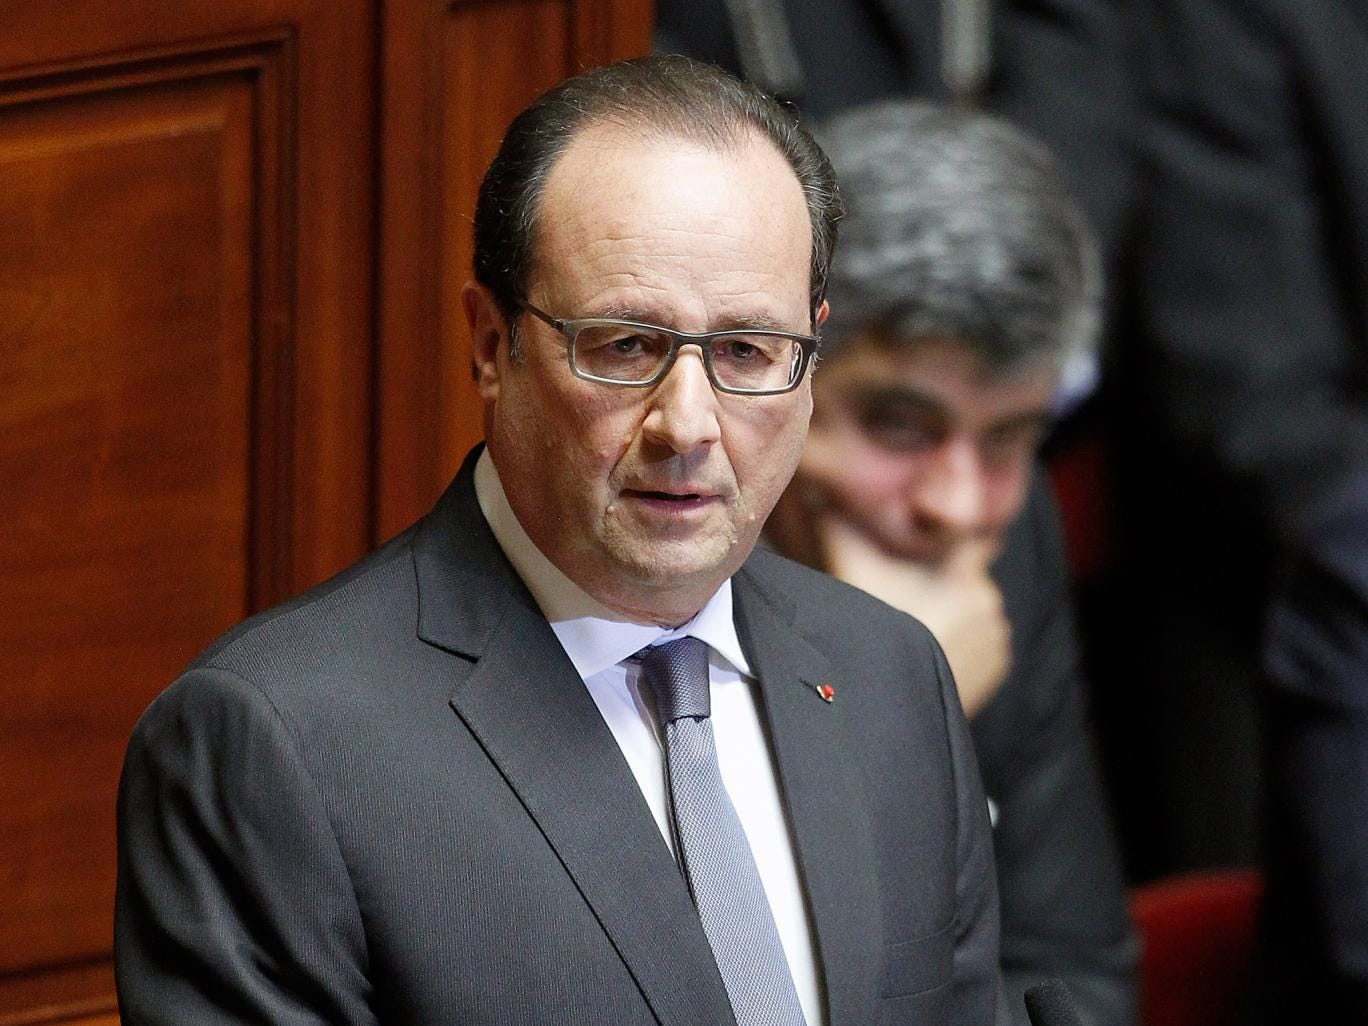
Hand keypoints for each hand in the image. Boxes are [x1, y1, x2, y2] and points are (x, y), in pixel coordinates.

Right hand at [819, 515, 1010, 716]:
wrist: (888, 706)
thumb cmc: (871, 632)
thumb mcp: (848, 572)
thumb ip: (834, 524)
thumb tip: (816, 494)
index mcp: (965, 573)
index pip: (975, 537)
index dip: (955, 532)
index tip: (936, 537)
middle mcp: (990, 602)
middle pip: (965, 577)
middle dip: (941, 581)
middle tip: (904, 596)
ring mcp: (996, 640)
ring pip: (972, 610)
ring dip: (952, 613)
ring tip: (915, 626)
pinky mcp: (997, 670)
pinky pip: (980, 643)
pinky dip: (962, 643)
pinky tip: (931, 649)